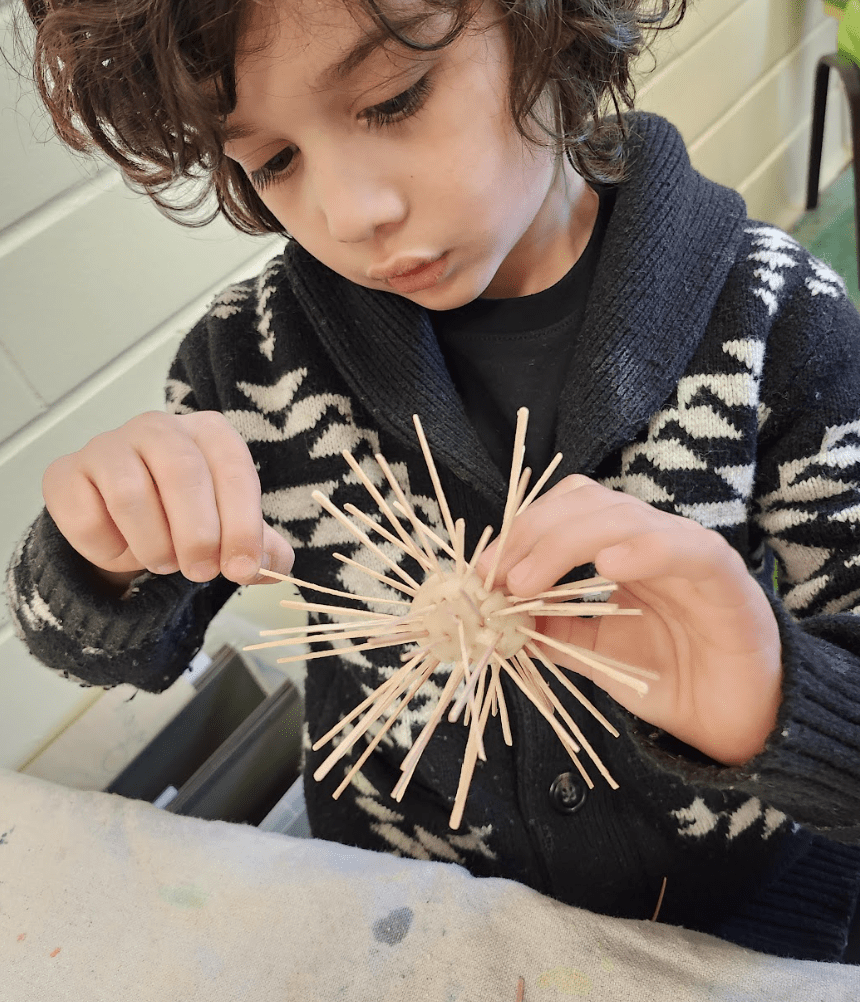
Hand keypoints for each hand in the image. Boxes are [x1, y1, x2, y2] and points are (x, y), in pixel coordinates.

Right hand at [42, 411, 294, 590]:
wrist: (119, 519)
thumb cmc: (183, 514)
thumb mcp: (228, 527)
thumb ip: (259, 545)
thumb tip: (275, 566)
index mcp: (208, 433)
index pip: (233, 468)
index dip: (242, 524)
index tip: (243, 569)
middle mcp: (159, 428)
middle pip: (184, 475)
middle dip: (199, 536)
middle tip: (202, 572)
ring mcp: (108, 445)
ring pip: (131, 496)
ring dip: (154, 545)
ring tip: (163, 561)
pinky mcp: (66, 473)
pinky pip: (88, 518)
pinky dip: (110, 549)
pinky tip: (121, 547)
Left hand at [477, 475, 781, 765]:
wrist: (730, 720)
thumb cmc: (667, 677)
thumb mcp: (593, 652)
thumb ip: (552, 631)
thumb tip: (497, 616)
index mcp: (618, 549)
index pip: (565, 511)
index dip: (520, 532)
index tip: (482, 572)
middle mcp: (649, 539)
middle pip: (585, 503)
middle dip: (531, 533)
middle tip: (496, 576)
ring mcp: (686, 550)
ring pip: (623, 516)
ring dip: (565, 542)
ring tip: (527, 582)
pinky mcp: (723, 576)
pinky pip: (685, 547)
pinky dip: (644, 548)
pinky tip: (609, 566)